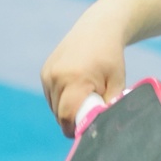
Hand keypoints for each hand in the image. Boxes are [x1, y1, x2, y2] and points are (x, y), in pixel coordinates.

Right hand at [41, 16, 126, 136]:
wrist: (98, 28)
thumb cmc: (111, 58)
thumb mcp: (116, 83)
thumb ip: (108, 107)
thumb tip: (102, 128)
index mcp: (75, 80)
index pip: (67, 117)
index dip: (75, 130)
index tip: (86, 132)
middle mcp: (56, 77)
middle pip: (59, 115)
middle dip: (73, 119)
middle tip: (91, 110)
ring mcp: (48, 74)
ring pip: (54, 107)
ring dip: (67, 109)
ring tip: (85, 95)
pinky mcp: (44, 72)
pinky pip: (51, 97)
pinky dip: (62, 99)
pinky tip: (76, 87)